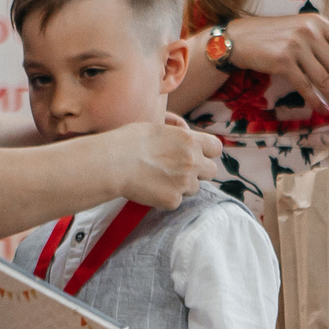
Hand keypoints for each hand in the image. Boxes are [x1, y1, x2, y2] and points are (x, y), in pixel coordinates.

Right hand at [82, 120, 222, 211]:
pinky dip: (166, 198)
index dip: (208, 152)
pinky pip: (176, 201)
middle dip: (199, 171)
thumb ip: (178, 135)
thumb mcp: (158, 128)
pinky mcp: (172, 200)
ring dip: (182, 186)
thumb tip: (186, 135)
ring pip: (194, 188)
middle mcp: (192, 161)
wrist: (113, 163)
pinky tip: (150, 189)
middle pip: (211, 171)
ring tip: (160, 179)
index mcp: (189, 140)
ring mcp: (184, 182)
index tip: (199, 155)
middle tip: (180, 170)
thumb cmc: (128, 141)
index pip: (216, 148)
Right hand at [222, 12, 328, 115]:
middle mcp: (310, 31)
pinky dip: (316, 100)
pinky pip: (305, 86)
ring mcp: (296, 46)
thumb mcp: (300, 30)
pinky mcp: (283, 61)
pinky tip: (324, 109)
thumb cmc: (272, 37)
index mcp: (319, 22)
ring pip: (325, 78)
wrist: (238, 39)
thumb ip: (322, 42)